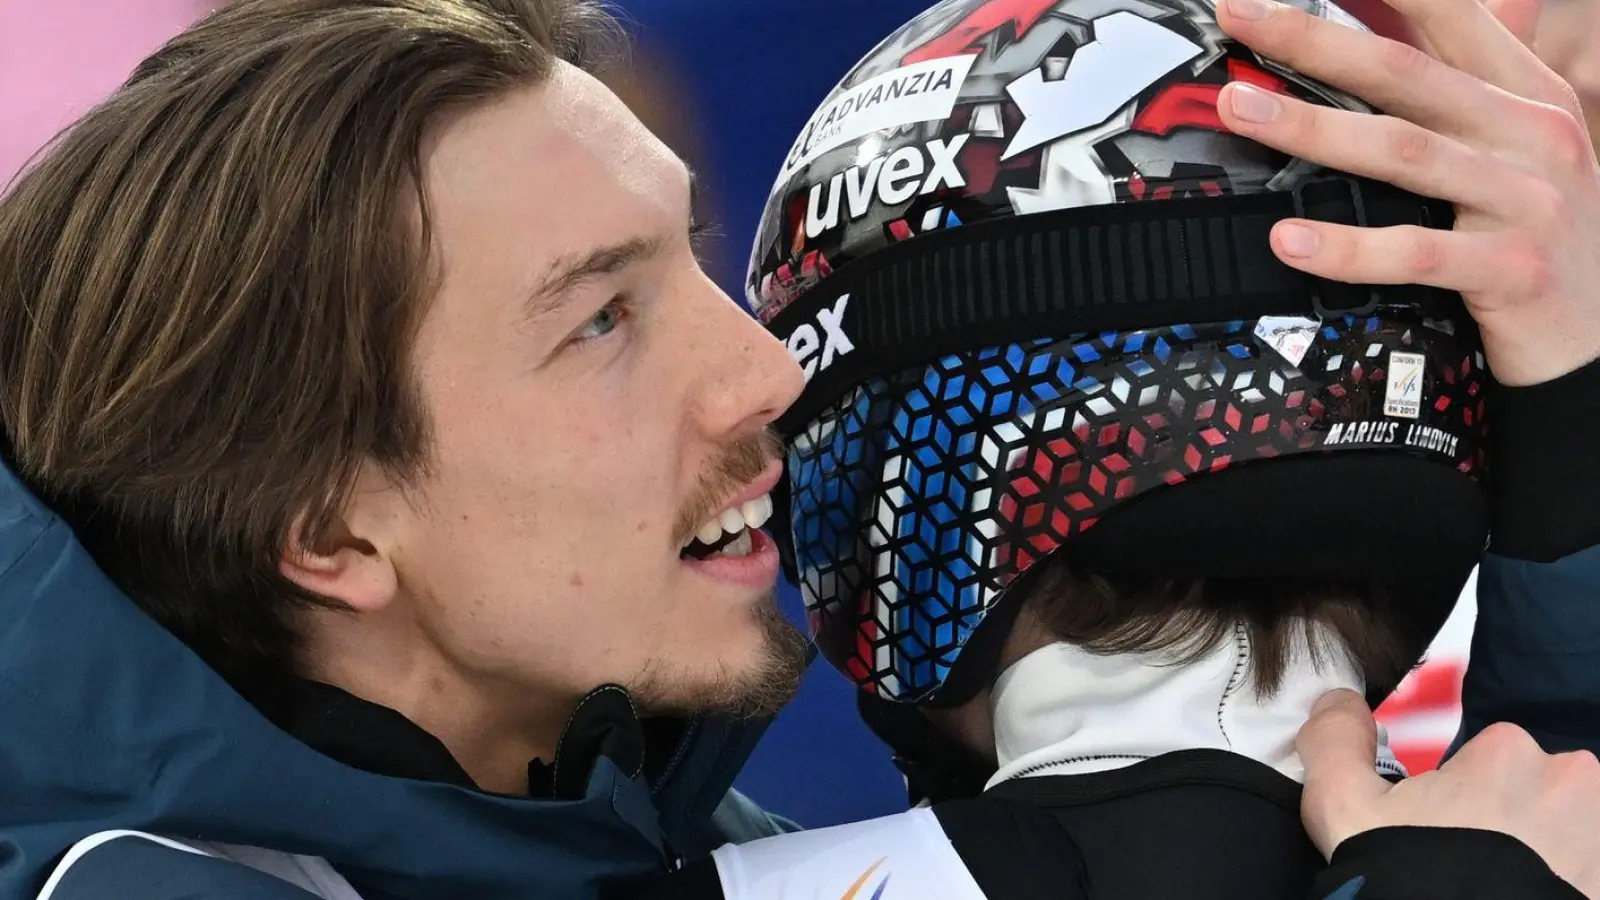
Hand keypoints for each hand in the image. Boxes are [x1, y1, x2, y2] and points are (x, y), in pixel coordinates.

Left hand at [1214, 0, 1599, 386]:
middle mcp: (1531, 134)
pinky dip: (1348, 247)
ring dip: (1311, 126)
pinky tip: (1289, 239)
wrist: (1594, 337)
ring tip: (1239, 109)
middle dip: (1314, 40)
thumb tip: (1395, 20)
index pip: (1452, 14)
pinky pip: (1415, 252)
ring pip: (1401, 150)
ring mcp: (1527, 199)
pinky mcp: (1513, 268)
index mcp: (1527, 93)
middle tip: (1240, 16)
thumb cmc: (1535, 235)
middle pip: (1405, 73)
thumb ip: (1460, 85)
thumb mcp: (1513, 147)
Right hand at [1298, 689, 1599, 894]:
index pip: (1490, 759)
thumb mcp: (1343, 803)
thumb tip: (1337, 698)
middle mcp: (1574, 785)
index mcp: (1509, 753)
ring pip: (1571, 832)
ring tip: (1499, 888)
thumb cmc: (1404, 875)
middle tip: (1472, 863)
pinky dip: (1565, 882)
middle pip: (1540, 793)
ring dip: (1547, 852)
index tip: (1441, 832)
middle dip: (1514, 821)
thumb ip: (1336, 739)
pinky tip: (1524, 897)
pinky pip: (1586, 870)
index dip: (1462, 797)